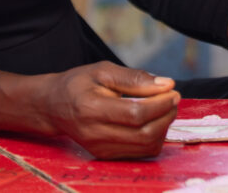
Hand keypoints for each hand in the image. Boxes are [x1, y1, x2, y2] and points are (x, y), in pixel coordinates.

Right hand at [40, 61, 179, 159]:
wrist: (54, 106)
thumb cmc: (78, 84)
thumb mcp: (103, 71)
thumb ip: (134, 78)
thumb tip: (166, 84)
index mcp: (91, 109)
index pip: (135, 114)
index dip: (160, 104)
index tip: (173, 91)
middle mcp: (94, 134)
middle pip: (144, 133)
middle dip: (166, 116)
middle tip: (173, 99)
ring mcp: (100, 149)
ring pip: (146, 146)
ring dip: (164, 127)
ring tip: (165, 108)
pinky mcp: (106, 156)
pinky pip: (140, 152)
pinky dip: (154, 137)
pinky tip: (153, 120)